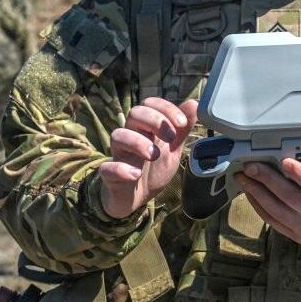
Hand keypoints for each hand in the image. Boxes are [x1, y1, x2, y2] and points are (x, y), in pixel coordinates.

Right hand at [98, 98, 198, 219]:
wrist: (136, 198)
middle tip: (170, 137)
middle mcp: (130, 136)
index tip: (182, 122)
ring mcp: (119, 155)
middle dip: (154, 120)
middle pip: (134, 113)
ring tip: (154, 155)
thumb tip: (194, 103)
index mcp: (145, 128)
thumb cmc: (152, 168)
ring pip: (118, 136)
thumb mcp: (171, 149)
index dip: (165, 108)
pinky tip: (136, 174)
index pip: (149, 104)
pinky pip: (106, 168)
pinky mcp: (110, 175)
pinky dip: (120, 169)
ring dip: (137, 142)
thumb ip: (181, 130)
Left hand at [235, 155, 300, 254]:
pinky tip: (251, 196)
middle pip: (289, 197)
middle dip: (267, 180)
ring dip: (257, 194)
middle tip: (250, 166)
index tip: (284, 162)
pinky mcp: (299, 237)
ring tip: (243, 178)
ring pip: (277, 210)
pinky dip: (261, 209)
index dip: (300, 175)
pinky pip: (275, 223)